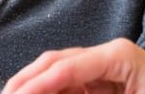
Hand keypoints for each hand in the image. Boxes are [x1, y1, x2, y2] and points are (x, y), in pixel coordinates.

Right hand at [2, 38, 144, 93]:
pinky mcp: (109, 84)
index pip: (64, 68)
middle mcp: (111, 55)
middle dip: (25, 83)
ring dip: (36, 87)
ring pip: (59, 74)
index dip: (33, 85)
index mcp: (119, 55)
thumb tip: (53, 89)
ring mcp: (109, 68)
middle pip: (55, 64)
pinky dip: (54, 92)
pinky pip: (72, 86)